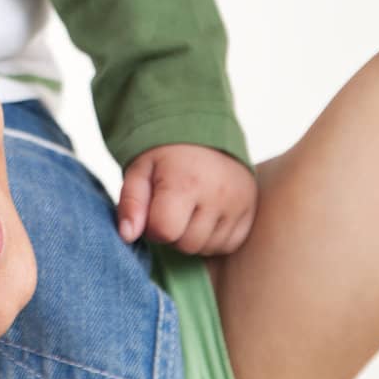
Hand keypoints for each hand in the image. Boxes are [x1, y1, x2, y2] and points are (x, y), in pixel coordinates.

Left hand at [117, 143, 257, 254]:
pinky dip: (214, 237)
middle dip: (173, 233)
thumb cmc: (166, 154)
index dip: (152, 227)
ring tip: (189, 210)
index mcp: (185, 182)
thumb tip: (128, 236)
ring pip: (207, 248)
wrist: (204, 130)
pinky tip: (206, 215)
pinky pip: (228, 245)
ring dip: (193, 237)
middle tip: (171, 209)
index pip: (164, 231)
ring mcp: (238, 204)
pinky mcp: (251, 211)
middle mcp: (217, 194)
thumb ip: (131, 203)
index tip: (153, 210)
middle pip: (187, 244)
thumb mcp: (140, 169)